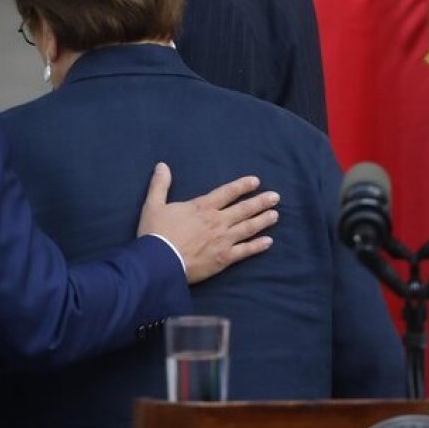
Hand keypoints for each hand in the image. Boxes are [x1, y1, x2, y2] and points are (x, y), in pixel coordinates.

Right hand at [137, 163, 279, 283]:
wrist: (159, 262)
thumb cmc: (156, 233)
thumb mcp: (153, 205)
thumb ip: (160, 185)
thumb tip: (162, 165)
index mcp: (202, 207)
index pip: (227, 192)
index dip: (242, 186)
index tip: (256, 181)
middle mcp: (217, 221)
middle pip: (244, 209)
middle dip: (261, 202)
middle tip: (275, 197)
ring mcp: (224, 240)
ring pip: (248, 228)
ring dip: (263, 220)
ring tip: (275, 215)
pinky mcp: (224, 259)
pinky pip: (246, 251)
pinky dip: (258, 246)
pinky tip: (268, 242)